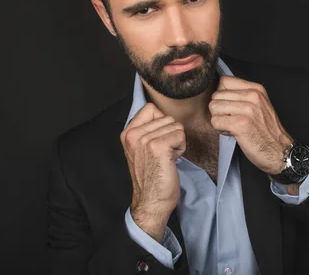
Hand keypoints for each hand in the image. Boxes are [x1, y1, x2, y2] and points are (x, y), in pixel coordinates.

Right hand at [120, 102, 185, 240]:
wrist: (151, 202)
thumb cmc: (151, 177)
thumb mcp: (141, 149)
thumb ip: (147, 130)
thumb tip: (162, 114)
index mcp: (127, 133)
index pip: (150, 108)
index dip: (162, 122)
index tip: (159, 140)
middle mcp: (133, 134)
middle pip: (166, 117)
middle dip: (171, 134)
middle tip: (163, 154)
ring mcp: (144, 140)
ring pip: (175, 125)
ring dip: (176, 142)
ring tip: (166, 158)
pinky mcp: (158, 147)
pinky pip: (180, 134)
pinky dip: (181, 147)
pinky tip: (171, 161)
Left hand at [209, 75, 292, 174]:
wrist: (280, 151)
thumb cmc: (267, 131)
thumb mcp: (259, 104)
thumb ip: (242, 94)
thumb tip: (218, 91)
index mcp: (256, 89)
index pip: (224, 81)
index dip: (222, 95)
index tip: (230, 106)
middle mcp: (253, 96)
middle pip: (216, 95)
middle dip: (219, 109)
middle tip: (231, 119)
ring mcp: (247, 109)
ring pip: (213, 107)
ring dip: (219, 119)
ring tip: (232, 125)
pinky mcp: (240, 124)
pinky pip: (215, 121)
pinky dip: (220, 129)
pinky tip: (232, 132)